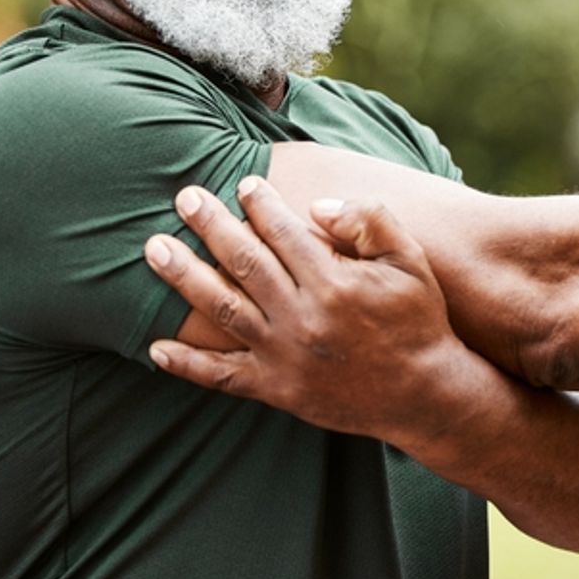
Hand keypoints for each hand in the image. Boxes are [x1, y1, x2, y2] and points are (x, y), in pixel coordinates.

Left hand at [144, 176, 484, 447]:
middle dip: (210, 225)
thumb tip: (315, 206)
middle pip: (243, 262)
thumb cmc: (417, 320)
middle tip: (184, 197)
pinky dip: (187, 364)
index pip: (282, 232)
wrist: (424, 394)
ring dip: (184, 277)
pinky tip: (156, 347)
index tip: (243, 183)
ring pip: (222, 309)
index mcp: (333, 283)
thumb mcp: (409, 261)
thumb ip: (370, 221)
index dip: (260, 204)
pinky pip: (222, 376)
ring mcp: (284, 357)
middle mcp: (302, 318)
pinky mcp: (277, 390)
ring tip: (154, 249)